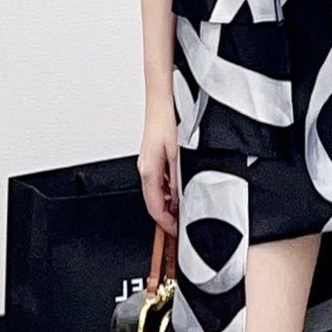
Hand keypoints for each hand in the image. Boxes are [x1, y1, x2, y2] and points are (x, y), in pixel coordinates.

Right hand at [139, 101, 179, 234]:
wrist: (162, 99)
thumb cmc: (168, 121)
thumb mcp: (178, 154)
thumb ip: (178, 179)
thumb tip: (180, 199)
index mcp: (149, 171)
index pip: (154, 207)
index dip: (166, 224)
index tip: (176, 232)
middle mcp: (146, 168)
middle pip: (153, 202)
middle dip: (167, 217)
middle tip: (182, 226)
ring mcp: (149, 163)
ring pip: (156, 192)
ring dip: (169, 204)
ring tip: (185, 211)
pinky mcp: (154, 156)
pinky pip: (159, 181)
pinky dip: (169, 191)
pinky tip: (181, 191)